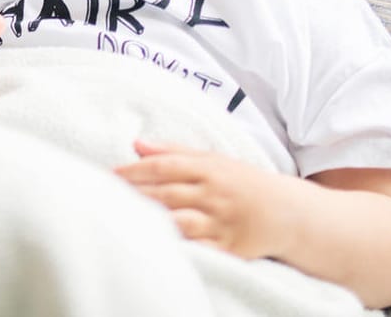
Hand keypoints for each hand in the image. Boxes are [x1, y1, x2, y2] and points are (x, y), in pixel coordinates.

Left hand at [113, 139, 295, 259]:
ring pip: (179, 220)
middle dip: (133, 194)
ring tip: (123, 219)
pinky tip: (156, 244)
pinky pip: (199, 247)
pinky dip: (178, 246)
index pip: (163, 167)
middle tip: (102, 197)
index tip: (108, 175)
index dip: (133, 170)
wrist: (289, 212)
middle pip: (165, 193)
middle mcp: (214, 193)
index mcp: (208, 168)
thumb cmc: (243, 182)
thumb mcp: (213, 159)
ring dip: (150, 220)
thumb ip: (173, 151)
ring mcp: (221, 221)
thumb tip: (136, 143)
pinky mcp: (229, 247)